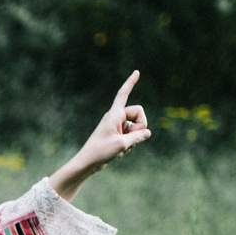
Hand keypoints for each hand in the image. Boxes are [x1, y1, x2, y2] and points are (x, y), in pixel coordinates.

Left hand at [50, 71, 151, 201]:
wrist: (87, 162)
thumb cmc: (101, 151)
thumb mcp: (123, 144)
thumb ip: (138, 136)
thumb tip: (148, 132)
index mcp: (115, 114)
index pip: (123, 94)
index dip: (130, 83)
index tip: (137, 72)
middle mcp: (116, 117)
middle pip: (139, 113)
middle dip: (140, 126)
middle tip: (129, 138)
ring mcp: (117, 126)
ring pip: (136, 127)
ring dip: (132, 139)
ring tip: (119, 148)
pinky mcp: (117, 134)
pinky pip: (130, 136)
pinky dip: (128, 145)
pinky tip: (117, 153)